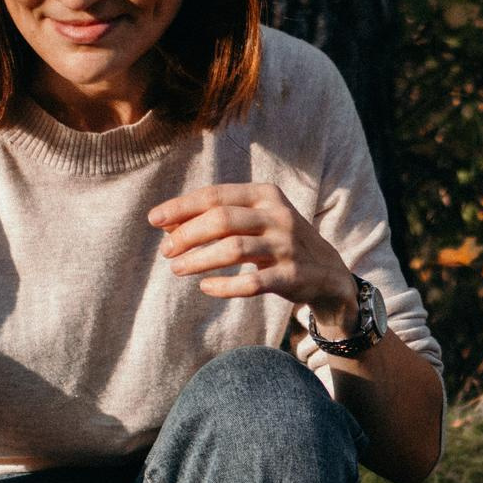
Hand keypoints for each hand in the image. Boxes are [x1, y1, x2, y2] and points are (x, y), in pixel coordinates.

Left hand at [149, 183, 355, 320]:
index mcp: (266, 195)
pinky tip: (205, 288)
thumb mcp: (255, 220)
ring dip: (199, 260)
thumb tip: (168, 226)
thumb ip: (218, 218)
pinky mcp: (291, 276)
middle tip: (166, 251)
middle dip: (187, 235)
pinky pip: (251, 283)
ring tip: (177, 268)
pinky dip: (224, 286)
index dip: (182, 207)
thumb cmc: (278, 241)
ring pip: (234, 250)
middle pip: (222, 220)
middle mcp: (278, 216)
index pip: (216, 195)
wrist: (328, 271)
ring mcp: (286, 246)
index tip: (154, 220)